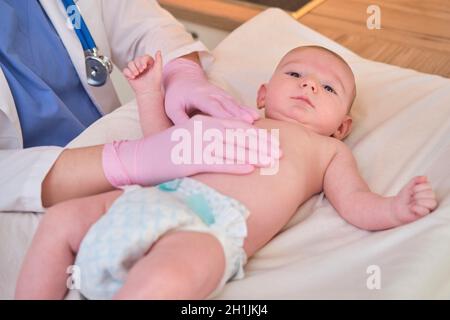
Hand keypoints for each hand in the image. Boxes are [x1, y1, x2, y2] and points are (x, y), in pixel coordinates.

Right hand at [102, 115, 280, 186]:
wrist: (139, 158)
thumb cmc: (167, 152)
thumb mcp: (190, 139)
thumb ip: (211, 140)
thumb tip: (233, 148)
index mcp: (203, 122)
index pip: (235, 127)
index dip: (257, 134)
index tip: (274, 141)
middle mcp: (201, 130)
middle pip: (237, 135)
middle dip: (261, 143)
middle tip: (280, 152)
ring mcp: (195, 144)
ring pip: (231, 147)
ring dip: (253, 154)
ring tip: (272, 160)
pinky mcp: (188, 159)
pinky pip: (216, 162)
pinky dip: (234, 164)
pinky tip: (250, 168)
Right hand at [123, 51, 162, 93]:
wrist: (149, 91)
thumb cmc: (154, 82)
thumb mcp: (158, 70)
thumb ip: (159, 60)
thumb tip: (158, 51)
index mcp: (148, 63)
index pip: (144, 57)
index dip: (143, 60)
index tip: (145, 67)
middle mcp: (141, 65)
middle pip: (136, 59)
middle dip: (138, 65)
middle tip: (141, 71)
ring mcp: (135, 70)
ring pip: (130, 63)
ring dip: (133, 69)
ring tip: (137, 75)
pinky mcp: (129, 75)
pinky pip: (125, 70)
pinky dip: (128, 73)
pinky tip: (133, 77)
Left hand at [162, 58, 259, 123]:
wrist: (183, 78)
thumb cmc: (176, 96)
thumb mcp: (172, 108)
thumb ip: (180, 120)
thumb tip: (189, 134)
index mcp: (198, 96)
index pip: (212, 107)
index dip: (224, 115)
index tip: (232, 124)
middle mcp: (211, 93)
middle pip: (227, 106)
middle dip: (239, 116)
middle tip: (250, 127)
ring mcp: (220, 94)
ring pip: (234, 104)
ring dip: (245, 113)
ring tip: (255, 123)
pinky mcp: (224, 96)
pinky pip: (236, 103)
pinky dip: (246, 110)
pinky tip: (256, 117)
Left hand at [391, 176, 437, 224]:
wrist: (395, 208)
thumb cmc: (403, 198)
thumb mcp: (408, 186)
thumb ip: (416, 180)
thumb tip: (425, 177)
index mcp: (427, 191)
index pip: (428, 185)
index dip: (417, 188)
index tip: (411, 191)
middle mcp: (430, 199)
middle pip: (431, 194)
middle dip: (417, 195)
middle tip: (411, 198)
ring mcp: (429, 207)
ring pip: (431, 202)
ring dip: (418, 202)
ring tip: (412, 203)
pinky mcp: (425, 215)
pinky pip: (425, 210)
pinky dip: (417, 208)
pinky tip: (412, 208)